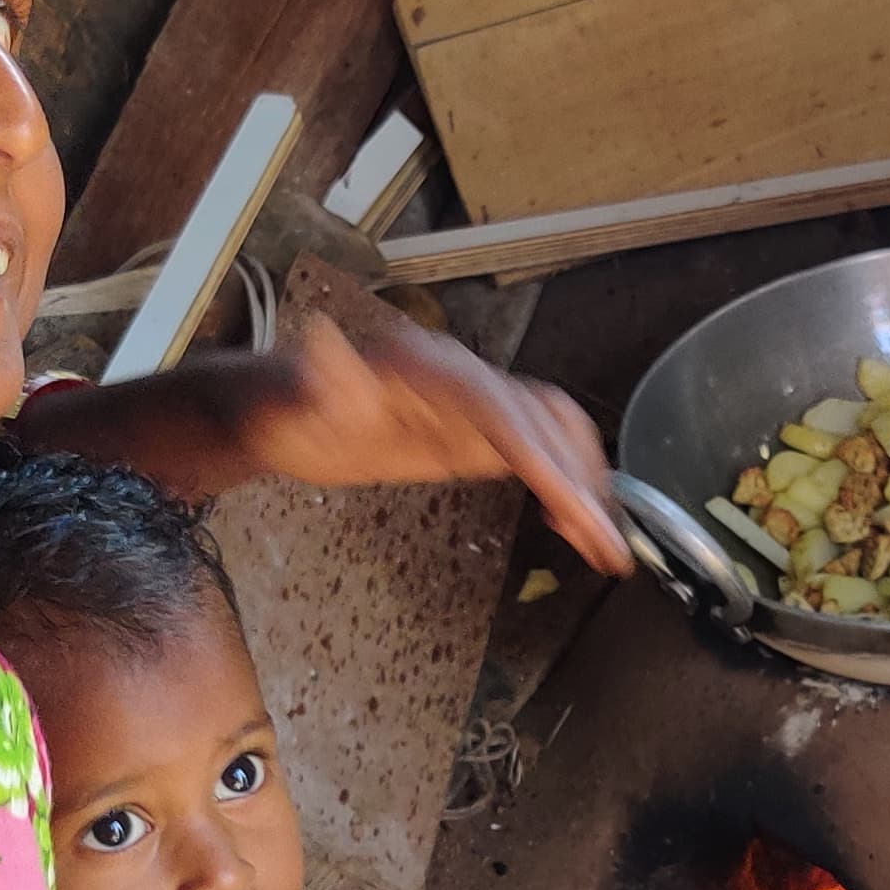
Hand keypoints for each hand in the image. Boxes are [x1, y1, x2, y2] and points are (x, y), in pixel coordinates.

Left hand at [234, 315, 630, 575]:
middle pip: (544, 423)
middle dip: (580, 482)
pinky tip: (573, 518)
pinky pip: (537, 444)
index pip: (506, 414)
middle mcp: (465, 378)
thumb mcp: (300, 404)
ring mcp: (475, 401)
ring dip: (586, 480)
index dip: (546, 460)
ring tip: (604, 541)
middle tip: (605, 545)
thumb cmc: (290, 412)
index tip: (576, 510)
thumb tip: (325, 345)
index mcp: (432, 372)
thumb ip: (324, 379)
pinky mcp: (476, 427)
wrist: (284, 409)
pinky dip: (566, 476)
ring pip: (554, 429)